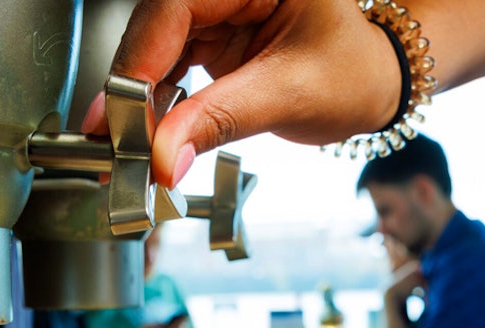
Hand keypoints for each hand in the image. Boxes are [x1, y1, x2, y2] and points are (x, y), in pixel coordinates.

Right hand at [84, 0, 400, 186]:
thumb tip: (162, 156)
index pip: (174, 7)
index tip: (119, 118)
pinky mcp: (208, 32)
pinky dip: (155, 103)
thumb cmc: (353, 72)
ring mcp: (215, 5)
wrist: (373, 83)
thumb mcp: (289, 95)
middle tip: (111, 143)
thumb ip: (220, 120)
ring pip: (153, 48)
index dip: (139, 64)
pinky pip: (167, 63)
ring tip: (123, 148)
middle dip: (132, 88)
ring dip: (137, 100)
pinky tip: (145, 135)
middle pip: (155, 27)